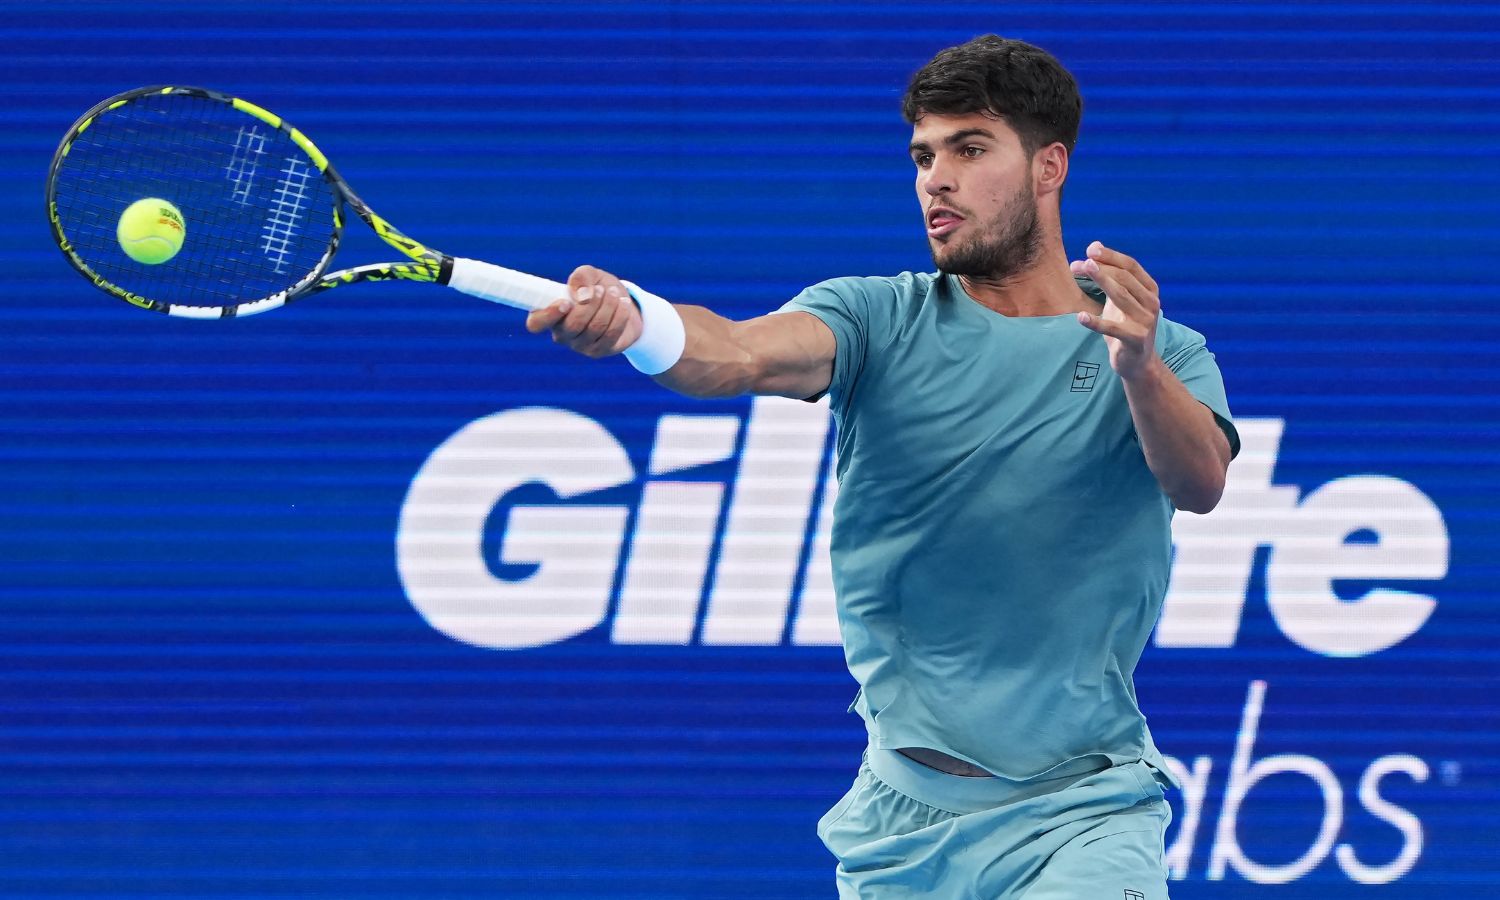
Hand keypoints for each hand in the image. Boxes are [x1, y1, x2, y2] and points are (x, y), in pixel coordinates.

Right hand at [525, 264, 642, 357]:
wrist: (622, 304)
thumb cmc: (598, 288)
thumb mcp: (590, 275)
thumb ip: (582, 277)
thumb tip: (582, 294)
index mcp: (550, 314)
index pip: (536, 323)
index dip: (548, 315)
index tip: (566, 302)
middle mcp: (561, 334)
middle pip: (573, 325)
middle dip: (591, 304)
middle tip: (600, 289)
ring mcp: (580, 345)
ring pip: (594, 328)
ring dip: (608, 306)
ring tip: (614, 292)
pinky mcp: (599, 351)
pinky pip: (611, 334)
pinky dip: (620, 315)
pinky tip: (623, 303)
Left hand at [1070, 241, 1160, 380]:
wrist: (1138, 362)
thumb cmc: (1126, 325)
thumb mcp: (1119, 298)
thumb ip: (1109, 274)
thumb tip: (1094, 245)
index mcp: (1150, 289)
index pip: (1131, 266)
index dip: (1110, 256)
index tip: (1090, 249)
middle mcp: (1152, 303)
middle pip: (1124, 278)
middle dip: (1100, 268)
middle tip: (1078, 264)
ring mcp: (1146, 321)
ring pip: (1120, 297)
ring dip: (1100, 281)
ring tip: (1081, 270)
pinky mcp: (1136, 340)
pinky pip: (1114, 328)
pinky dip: (1096, 322)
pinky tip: (1081, 317)